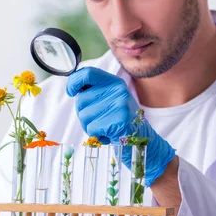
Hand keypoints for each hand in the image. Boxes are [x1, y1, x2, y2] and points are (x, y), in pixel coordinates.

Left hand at [66, 67, 175, 185]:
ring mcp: (120, 105)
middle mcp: (118, 90)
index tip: (71, 91)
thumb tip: (73, 89)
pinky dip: (97, 136)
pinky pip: (92, 128)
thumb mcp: (112, 101)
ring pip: (84, 116)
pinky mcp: (119, 120)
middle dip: (84, 114)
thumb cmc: (122, 123)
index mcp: (115, 83)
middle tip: (100, 121)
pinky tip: (110, 135)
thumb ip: (96, 93)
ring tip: (106, 128)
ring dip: (90, 127)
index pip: (88, 73)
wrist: (145, 142)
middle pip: (81, 100)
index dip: (74, 81)